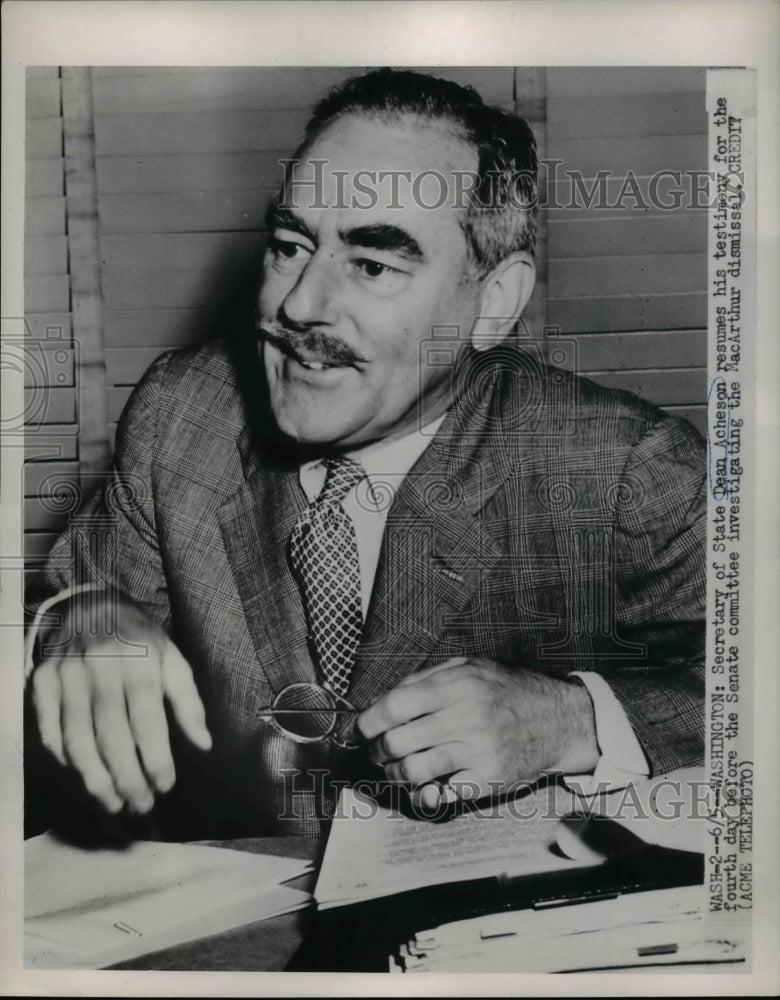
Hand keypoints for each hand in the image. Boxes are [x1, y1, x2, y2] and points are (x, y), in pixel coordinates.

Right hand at [30, 598, 210, 814]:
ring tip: (114, 805)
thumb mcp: (172, 659)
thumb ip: (188, 703)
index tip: (166, 786)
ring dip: (96, 781)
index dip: (156, 759)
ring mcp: (67, 677)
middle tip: (142, 806)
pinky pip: (50, 734)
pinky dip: (66, 766)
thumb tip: (204, 745)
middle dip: (128, 779)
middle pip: (111, 737)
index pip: (148, 720)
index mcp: (139, 661)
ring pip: (77, 742)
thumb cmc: (138, 640)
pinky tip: (83, 782)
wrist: (89, 606)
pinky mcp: (42, 685)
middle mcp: (101, 669)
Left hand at [357, 657, 598, 808]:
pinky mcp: (486, 780)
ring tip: (396, 769)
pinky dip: (423, 794)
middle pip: (397, 742)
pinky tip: (423, 786)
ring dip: (394, 774)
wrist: (558, 720)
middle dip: (377, 751)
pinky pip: (440, 795)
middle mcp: (465, 718)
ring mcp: (476, 751)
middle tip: (378, 752)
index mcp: (456, 686)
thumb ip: (427, 678)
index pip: (395, 706)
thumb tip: (385, 699)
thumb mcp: (470, 667)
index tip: (362, 729)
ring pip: (412, 772)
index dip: (369, 722)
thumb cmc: (508, 690)